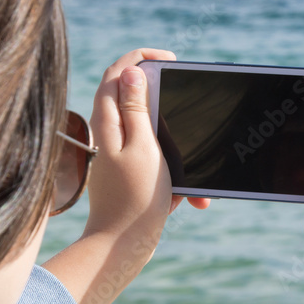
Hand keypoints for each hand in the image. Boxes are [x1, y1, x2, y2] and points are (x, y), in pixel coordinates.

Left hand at [42, 49, 207, 303]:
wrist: (122, 246)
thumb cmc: (135, 197)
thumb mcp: (142, 146)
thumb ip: (136, 108)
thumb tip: (129, 71)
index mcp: (107, 121)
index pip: (118, 71)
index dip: (143, 58)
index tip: (171, 62)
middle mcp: (108, 134)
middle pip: (136, 99)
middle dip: (169, 106)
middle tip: (189, 110)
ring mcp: (119, 155)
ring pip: (153, 136)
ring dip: (178, 149)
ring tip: (196, 177)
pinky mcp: (130, 175)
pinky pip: (157, 164)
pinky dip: (175, 175)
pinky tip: (190, 197)